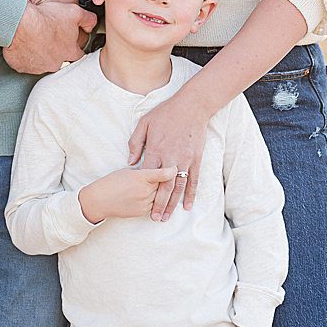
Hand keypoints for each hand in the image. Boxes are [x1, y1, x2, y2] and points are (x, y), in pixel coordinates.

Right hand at [0, 0, 95, 73]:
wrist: (19, 22)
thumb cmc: (44, 18)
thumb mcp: (73, 12)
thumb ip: (87, 19)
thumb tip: (91, 24)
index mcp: (69, 52)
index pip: (78, 54)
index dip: (74, 45)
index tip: (68, 39)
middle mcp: (55, 63)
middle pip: (59, 59)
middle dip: (55, 50)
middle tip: (48, 36)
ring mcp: (37, 67)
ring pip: (41, 62)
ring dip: (39, 53)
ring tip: (34, 38)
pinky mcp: (21, 66)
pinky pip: (24, 62)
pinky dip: (24, 55)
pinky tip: (23, 43)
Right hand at [77, 165, 176, 222]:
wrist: (100, 201)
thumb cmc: (111, 183)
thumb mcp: (127, 172)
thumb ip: (143, 173)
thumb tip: (155, 173)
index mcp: (141, 177)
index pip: (162, 174)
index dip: (170, 171)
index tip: (176, 168)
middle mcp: (145, 190)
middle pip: (164, 185)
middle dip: (165, 181)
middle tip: (167, 176)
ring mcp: (146, 202)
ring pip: (160, 196)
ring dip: (160, 192)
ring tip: (156, 187)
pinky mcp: (143, 211)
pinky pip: (154, 205)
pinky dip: (154, 200)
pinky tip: (147, 196)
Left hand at [128, 88, 209, 219]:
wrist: (191, 107)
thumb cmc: (165, 114)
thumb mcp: (144, 123)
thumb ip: (135, 143)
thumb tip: (130, 162)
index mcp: (155, 150)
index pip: (147, 176)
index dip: (143, 190)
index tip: (137, 202)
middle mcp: (170, 158)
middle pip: (163, 187)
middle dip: (158, 205)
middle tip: (154, 219)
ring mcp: (185, 160)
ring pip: (178, 188)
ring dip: (173, 204)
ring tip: (166, 217)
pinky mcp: (196, 160)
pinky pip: (194, 181)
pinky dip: (191, 195)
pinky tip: (188, 206)